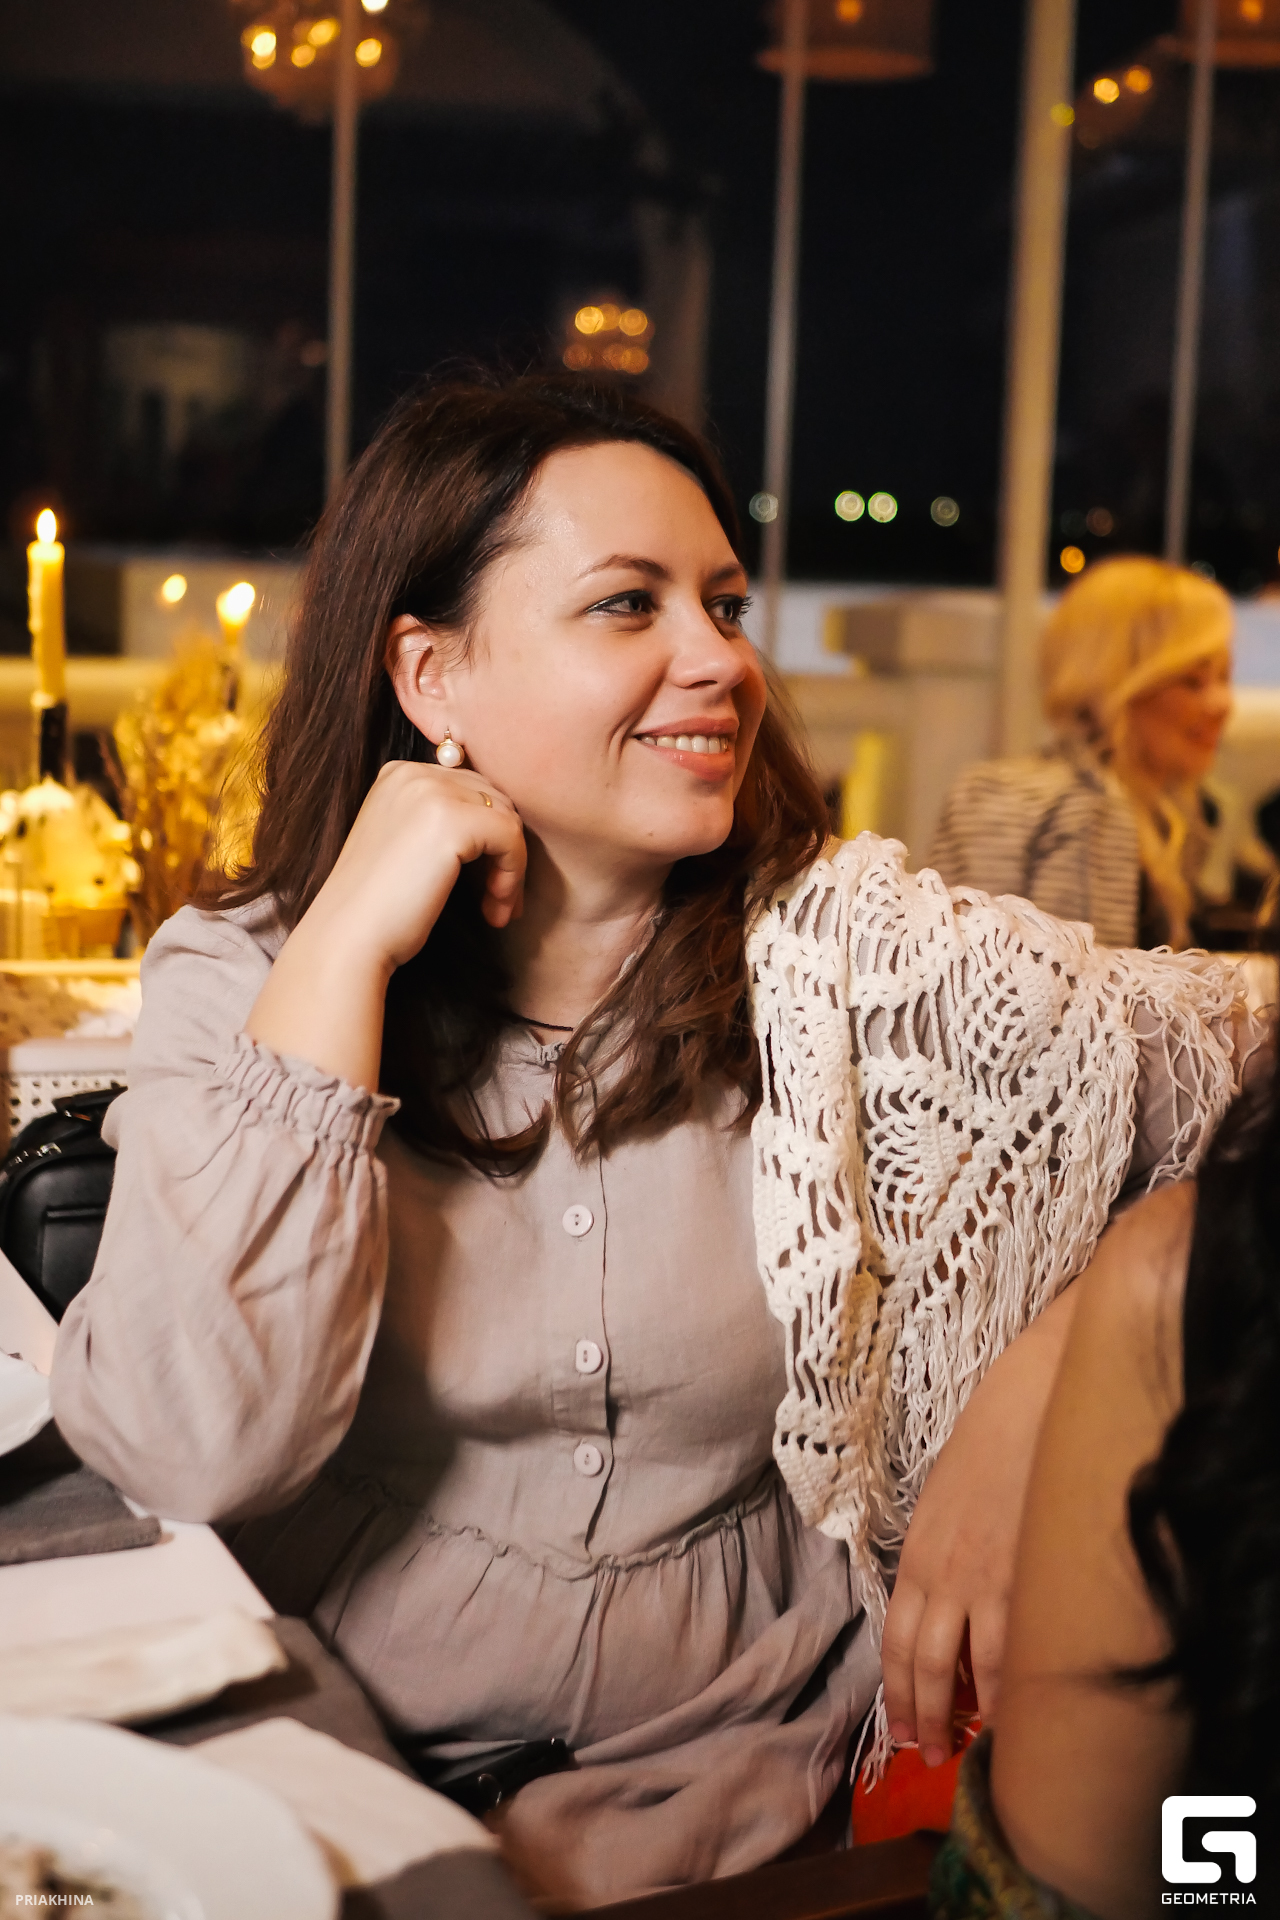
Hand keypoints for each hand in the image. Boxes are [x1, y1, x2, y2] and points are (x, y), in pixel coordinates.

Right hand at [308, 759, 525, 969]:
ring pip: (506, 819)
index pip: (470, 789)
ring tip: (498, 909)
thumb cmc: (378, 908)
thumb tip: (505, 826)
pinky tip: (495, 910)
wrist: (349, 938)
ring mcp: (431, 793)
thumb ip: (440, 823)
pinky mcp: (452, 822)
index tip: (489, 882)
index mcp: (398, 775)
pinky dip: (513, 876)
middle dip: (504, 850)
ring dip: (512, 868)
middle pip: (492, 799)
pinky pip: (511, 838)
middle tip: (501, 900)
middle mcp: (413, 773)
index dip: (489, 836)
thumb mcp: (408, 847)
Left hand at [880, 1285, 1077, 1764]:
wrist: (1032, 1397)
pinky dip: (1006, 1692)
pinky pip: (1010, 1651)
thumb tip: (949, 1605)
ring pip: (960, 1667)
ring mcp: (984, 1576)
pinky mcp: (1025, 1574)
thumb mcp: (947, 1501)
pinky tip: (1012, 1716)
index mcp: (918, 1551)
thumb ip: (943, 1555)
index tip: (905, 1723)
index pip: (895, 1636)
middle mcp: (942, 1571)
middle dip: (920, 1714)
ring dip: (959, 1716)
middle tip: (928, 1753)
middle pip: (918, 1662)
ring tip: (966, 1750)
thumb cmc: (991, 1442)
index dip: (897, 1686)